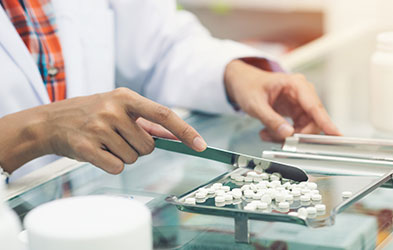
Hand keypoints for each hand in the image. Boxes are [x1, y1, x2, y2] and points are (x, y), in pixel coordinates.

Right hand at [0, 88, 205, 173]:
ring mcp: (99, 128)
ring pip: (133, 158)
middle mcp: (114, 110)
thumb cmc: (90, 114)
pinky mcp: (86, 146)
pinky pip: (116, 167)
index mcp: (126, 97)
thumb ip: (147, 121)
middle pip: (148, 146)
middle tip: (118, 138)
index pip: (165, 115)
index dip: (185, 131)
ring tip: (105, 142)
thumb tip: (177, 135)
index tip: (201, 145)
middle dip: (139, 148)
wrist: (50, 121)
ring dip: (123, 156)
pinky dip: (111, 165)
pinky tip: (97, 152)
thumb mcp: (118, 107)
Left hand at [224, 60, 340, 141]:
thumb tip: (287, 134)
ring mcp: (300, 104)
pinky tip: (268, 133)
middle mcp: (302, 94)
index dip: (326, 122)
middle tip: (279, 141)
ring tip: (267, 135)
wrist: (242, 82)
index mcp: (295, 85)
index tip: (335, 134)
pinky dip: (283, 135)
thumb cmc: (249, 86)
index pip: (315, 106)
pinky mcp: (296, 113)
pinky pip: (296, 129)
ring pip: (304, 128)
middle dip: (297, 135)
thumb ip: (271, 120)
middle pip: (312, 121)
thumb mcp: (256, 104)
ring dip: (287, 137)